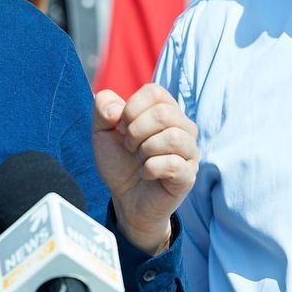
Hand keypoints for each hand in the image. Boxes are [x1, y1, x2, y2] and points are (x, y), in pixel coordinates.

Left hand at [92, 84, 198, 255]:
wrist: (125, 199)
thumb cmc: (119, 162)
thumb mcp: (102, 132)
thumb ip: (102, 109)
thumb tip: (114, 109)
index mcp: (165, 109)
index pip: (154, 91)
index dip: (132, 108)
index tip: (122, 127)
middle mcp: (182, 126)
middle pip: (163, 113)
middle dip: (136, 131)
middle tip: (129, 147)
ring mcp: (189, 151)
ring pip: (172, 137)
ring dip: (145, 150)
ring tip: (139, 160)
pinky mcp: (188, 175)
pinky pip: (172, 164)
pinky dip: (150, 169)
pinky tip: (146, 173)